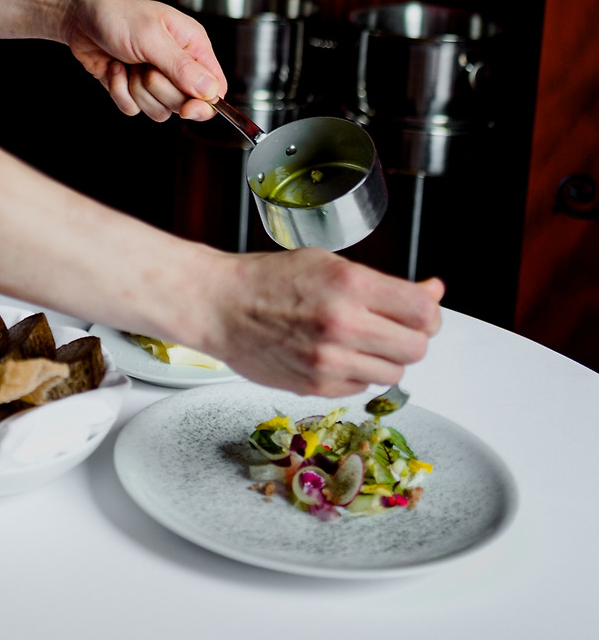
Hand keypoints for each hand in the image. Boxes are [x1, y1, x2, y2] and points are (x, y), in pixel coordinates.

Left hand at [61, 0, 226, 120]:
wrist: (77, 16)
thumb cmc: (116, 14)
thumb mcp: (151, 37)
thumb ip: (181, 67)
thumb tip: (211, 92)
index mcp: (192, 45)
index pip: (215, 87)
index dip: (204, 104)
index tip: (186, 108)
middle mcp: (177, 64)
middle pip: (185, 103)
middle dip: (159, 90)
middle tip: (145, 66)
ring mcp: (154, 78)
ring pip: (159, 111)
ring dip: (137, 91)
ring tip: (128, 64)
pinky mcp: (132, 87)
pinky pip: (133, 109)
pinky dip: (119, 92)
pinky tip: (114, 68)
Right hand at [191, 249, 444, 395]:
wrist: (220, 305)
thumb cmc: (267, 279)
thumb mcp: (328, 263)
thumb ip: (382, 284)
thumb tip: (432, 293)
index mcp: (349, 285)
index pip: (423, 311)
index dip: (429, 312)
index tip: (421, 310)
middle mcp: (344, 325)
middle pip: (417, 348)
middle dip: (410, 336)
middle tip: (391, 325)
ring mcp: (331, 360)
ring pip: (394, 373)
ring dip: (384, 357)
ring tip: (355, 338)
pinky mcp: (318, 386)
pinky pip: (362, 387)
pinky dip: (357, 373)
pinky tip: (334, 352)